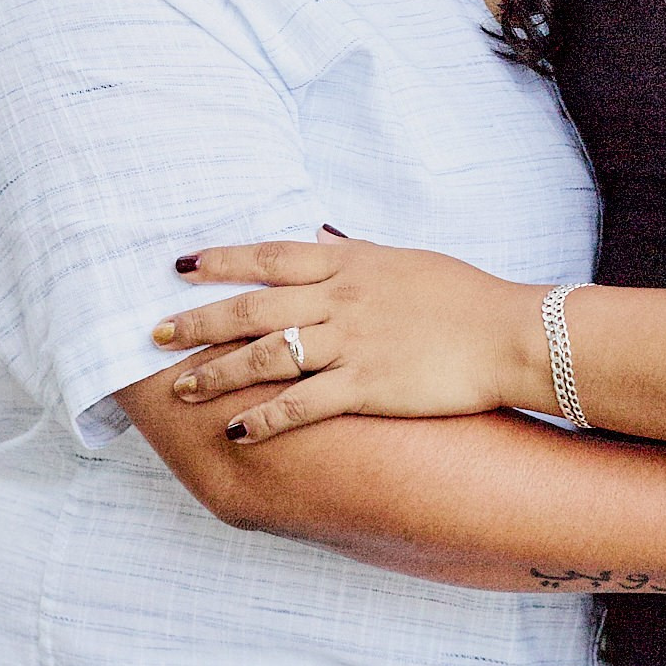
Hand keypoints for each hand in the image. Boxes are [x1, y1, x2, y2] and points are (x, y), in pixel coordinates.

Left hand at [153, 235, 543, 437]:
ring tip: (181, 387)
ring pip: (266, 356)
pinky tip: (236, 430)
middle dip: (198, 321)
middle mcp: (342, 299)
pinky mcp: (368, 386)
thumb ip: (355, 250)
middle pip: (253, 308)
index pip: (270, 256)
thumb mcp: (405, 258)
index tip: (180, 266)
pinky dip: (265, 418)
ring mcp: (352, 343)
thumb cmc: (463, 295)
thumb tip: (318, 234)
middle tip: (155, 334)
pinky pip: (302, 404)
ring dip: (217, 373)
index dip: (221, 261)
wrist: (510, 333)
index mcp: (350, 263)